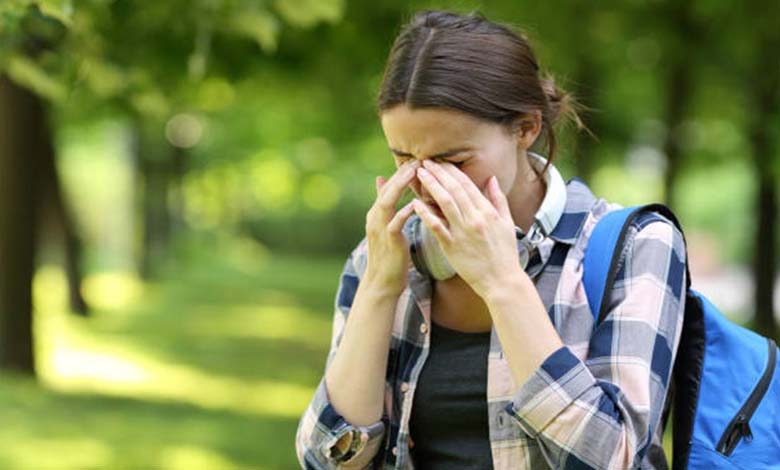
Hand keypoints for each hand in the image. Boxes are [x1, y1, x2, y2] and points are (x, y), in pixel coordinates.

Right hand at [363, 160, 420, 294]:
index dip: (402, 172)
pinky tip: (415, 205)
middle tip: (418, 159)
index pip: (389, 187)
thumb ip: (384, 203)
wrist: (382, 281)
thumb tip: (381, 179)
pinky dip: (404, 212)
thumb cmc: (389, 253)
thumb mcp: (386, 224)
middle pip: (387, 189)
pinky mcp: (389, 241)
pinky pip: (395, 223)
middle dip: (402, 174)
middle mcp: (375, 217)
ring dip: (401, 187)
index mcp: (377, 213)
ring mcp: (380, 229)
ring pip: (387, 202)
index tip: (418, 159)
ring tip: (415, 173)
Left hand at [412, 160, 522, 297]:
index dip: (452, 171)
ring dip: (431, 186)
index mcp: (487, 212)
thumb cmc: (505, 254)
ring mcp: (462, 232)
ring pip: (444, 203)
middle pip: (453, 190)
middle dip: (438, 173)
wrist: (501, 281)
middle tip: (425, 162)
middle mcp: (475, 219)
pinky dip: (426, 214)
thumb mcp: (507, 223)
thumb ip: (498, 200)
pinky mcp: (452, 247)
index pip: (467, 185)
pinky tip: (415, 203)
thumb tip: (492, 179)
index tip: (440, 161)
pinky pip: (436, 227)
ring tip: (420, 174)